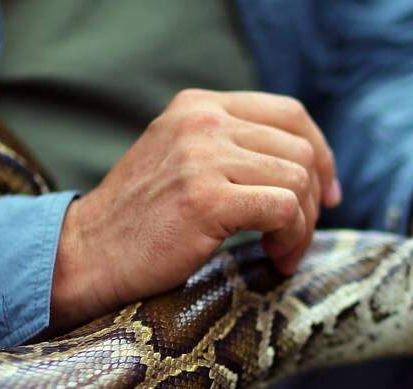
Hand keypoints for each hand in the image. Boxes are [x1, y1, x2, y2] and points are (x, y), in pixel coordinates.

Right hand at [50, 89, 341, 328]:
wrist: (85, 255)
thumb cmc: (138, 223)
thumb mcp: (180, 161)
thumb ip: (229, 149)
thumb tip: (305, 167)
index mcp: (198, 106)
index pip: (289, 113)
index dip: (321, 154)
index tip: (326, 195)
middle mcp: (202, 121)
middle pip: (300, 149)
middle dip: (312, 201)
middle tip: (294, 239)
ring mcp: (202, 157)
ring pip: (297, 179)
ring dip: (302, 226)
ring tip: (280, 253)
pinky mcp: (205, 198)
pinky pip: (283, 209)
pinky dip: (291, 239)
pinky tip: (274, 259)